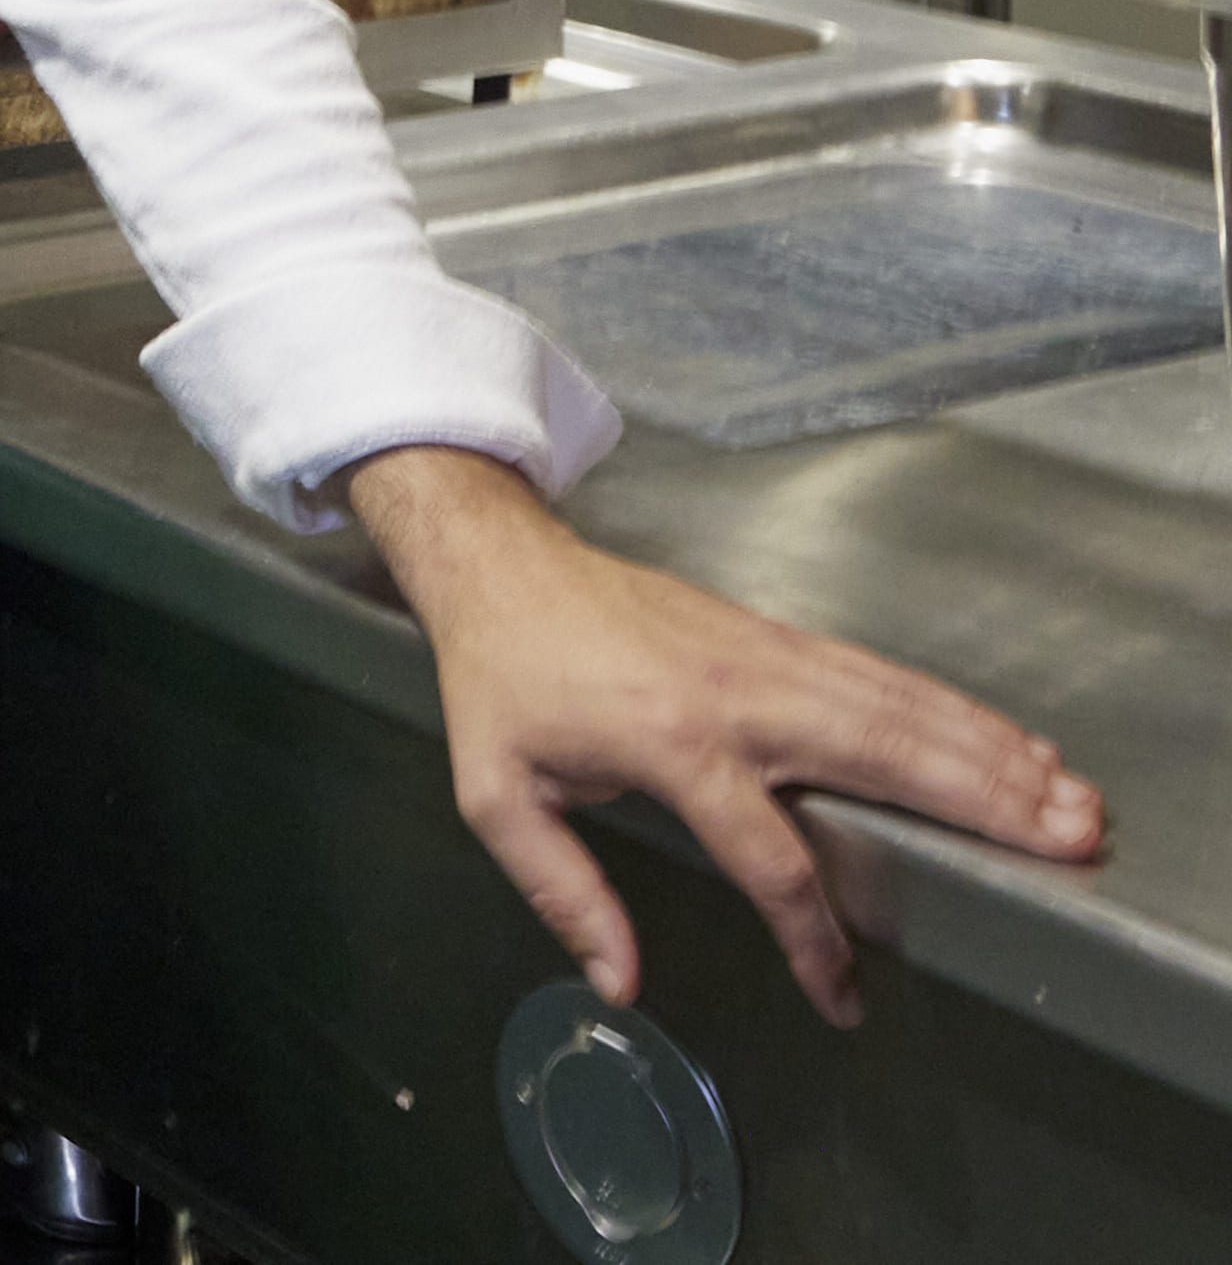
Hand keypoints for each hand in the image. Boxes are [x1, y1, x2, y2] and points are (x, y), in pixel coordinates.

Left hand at [349, 445, 1106, 1023]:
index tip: (841, 995)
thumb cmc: (504, 681)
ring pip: (900, 710)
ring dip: (991, 755)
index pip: (768, 856)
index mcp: (669, 741)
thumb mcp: (496, 792)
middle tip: (1063, 847)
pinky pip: (884, 679)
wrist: (506, 569)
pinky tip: (1012, 741)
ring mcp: (767, 657)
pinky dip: (957, 711)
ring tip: (1068, 802)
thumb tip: (616, 979)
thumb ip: (561, 890)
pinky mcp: (779, 638)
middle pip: (879, 757)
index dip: (813, 936)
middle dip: (978, 805)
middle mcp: (736, 694)